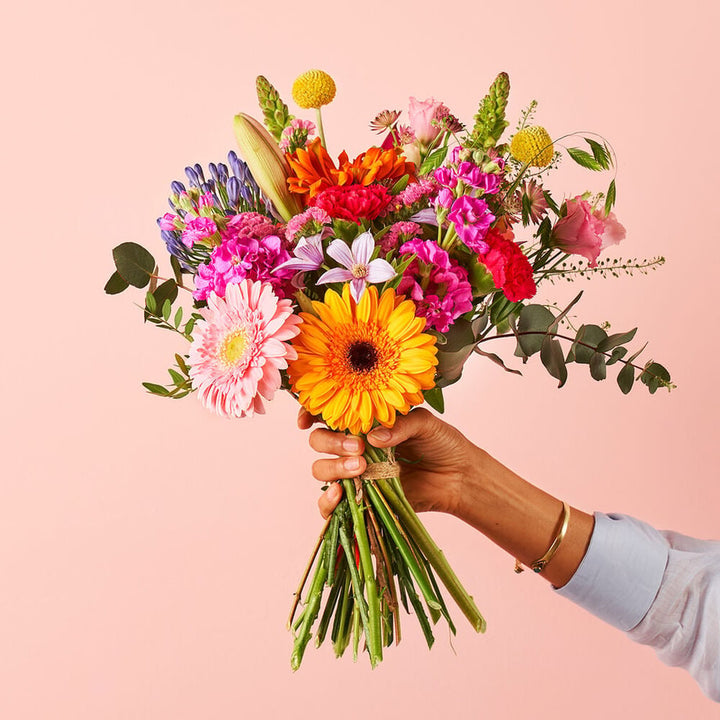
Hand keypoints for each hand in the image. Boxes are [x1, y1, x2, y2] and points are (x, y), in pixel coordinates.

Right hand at [297, 407, 483, 518]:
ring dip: (333, 468)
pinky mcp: (362, 499)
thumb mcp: (425, 424)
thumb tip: (373, 437)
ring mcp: (357, 473)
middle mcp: (356, 445)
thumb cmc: (444, 444)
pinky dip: (328, 502)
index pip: (329, 413)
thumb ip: (400, 425)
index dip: (310, 413)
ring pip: (322, 470)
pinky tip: (340, 494)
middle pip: (319, 441)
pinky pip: (332, 505)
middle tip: (358, 448)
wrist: (461, 478)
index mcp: (366, 421)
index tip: (306, 420)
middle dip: (330, 443)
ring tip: (360, 468)